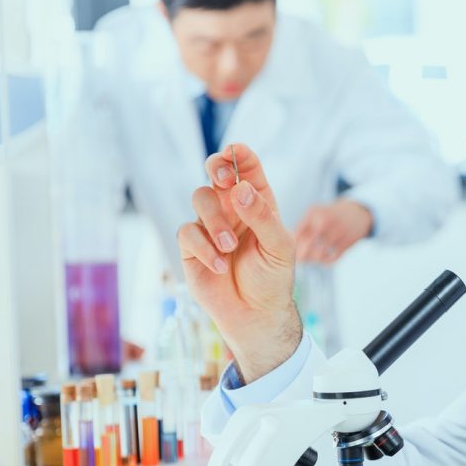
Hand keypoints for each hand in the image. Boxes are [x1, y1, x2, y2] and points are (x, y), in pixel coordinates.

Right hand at [177, 143, 300, 381]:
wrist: (256, 313)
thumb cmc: (273, 278)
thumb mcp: (279, 247)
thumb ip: (262, 217)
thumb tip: (241, 189)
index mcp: (257, 202)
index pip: (247, 167)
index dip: (239, 155)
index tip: (236, 152)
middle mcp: (232, 208)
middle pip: (215, 171)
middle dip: (217, 168)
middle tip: (225, 181)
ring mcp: (210, 225)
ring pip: (200, 198)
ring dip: (215, 220)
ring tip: (230, 247)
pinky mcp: (192, 246)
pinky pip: (187, 232)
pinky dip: (204, 248)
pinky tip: (221, 266)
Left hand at [294, 199, 373, 264]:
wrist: (358, 213)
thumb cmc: (331, 216)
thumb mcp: (316, 214)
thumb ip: (303, 227)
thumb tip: (291, 244)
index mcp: (314, 214)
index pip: (298, 234)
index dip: (294, 245)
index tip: (293, 250)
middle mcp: (325, 222)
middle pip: (307, 245)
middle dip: (301, 255)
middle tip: (301, 259)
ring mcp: (337, 232)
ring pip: (319, 254)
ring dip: (314, 259)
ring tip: (313, 259)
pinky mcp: (348, 242)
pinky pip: (333, 258)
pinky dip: (326, 262)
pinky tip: (324, 260)